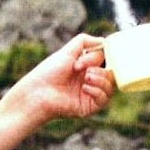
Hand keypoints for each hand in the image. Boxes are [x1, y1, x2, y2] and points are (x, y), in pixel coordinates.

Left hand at [0, 33, 115, 149]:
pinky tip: (85, 88)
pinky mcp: (89, 108)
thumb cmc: (49, 72)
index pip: (105, 61)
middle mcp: (90, 81)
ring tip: (85, 78)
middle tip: (82, 69)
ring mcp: (90, 95)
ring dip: (100, 79)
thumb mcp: (67, 51)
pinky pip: (104, 99)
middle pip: (111, 74)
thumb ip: (84, 41)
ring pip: (110, 86)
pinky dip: (97, 91)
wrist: (38, 91)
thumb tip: (104, 41)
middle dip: (100, 69)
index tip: (83, 58)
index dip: (99, 58)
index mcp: (86, 68)